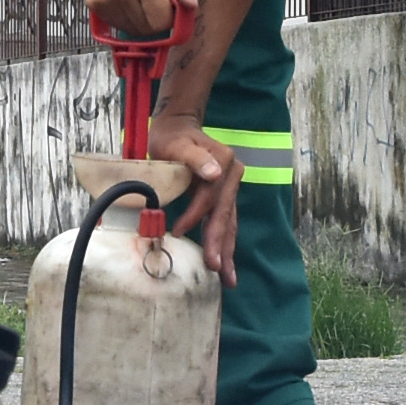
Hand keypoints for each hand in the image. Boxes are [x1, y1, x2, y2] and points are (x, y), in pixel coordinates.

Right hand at [85, 0, 199, 41]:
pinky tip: (126, 0)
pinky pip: (115, 24)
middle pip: (145, 30)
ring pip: (129, 29)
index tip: (168, 5)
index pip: (161, 23)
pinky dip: (123, 18)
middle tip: (154, 1)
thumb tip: (191, 4)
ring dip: (139, 20)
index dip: (169, 17)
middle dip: (155, 20)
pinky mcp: (93, 2)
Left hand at [146, 108, 241, 285]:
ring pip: (230, 222)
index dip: (195, 216)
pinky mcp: (224, 196)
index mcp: (224, 163)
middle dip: (220, 244)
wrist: (180, 126)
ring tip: (228, 278)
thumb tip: (215, 174)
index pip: (210, 197)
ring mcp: (230, 187)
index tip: (178, 232)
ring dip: (227, 250)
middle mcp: (232, 176)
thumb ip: (196, 158)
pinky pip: (226, 222)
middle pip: (225, 214)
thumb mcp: (178, 143)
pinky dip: (224, 242)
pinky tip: (224, 263)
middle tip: (216, 269)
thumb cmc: (173, 136)